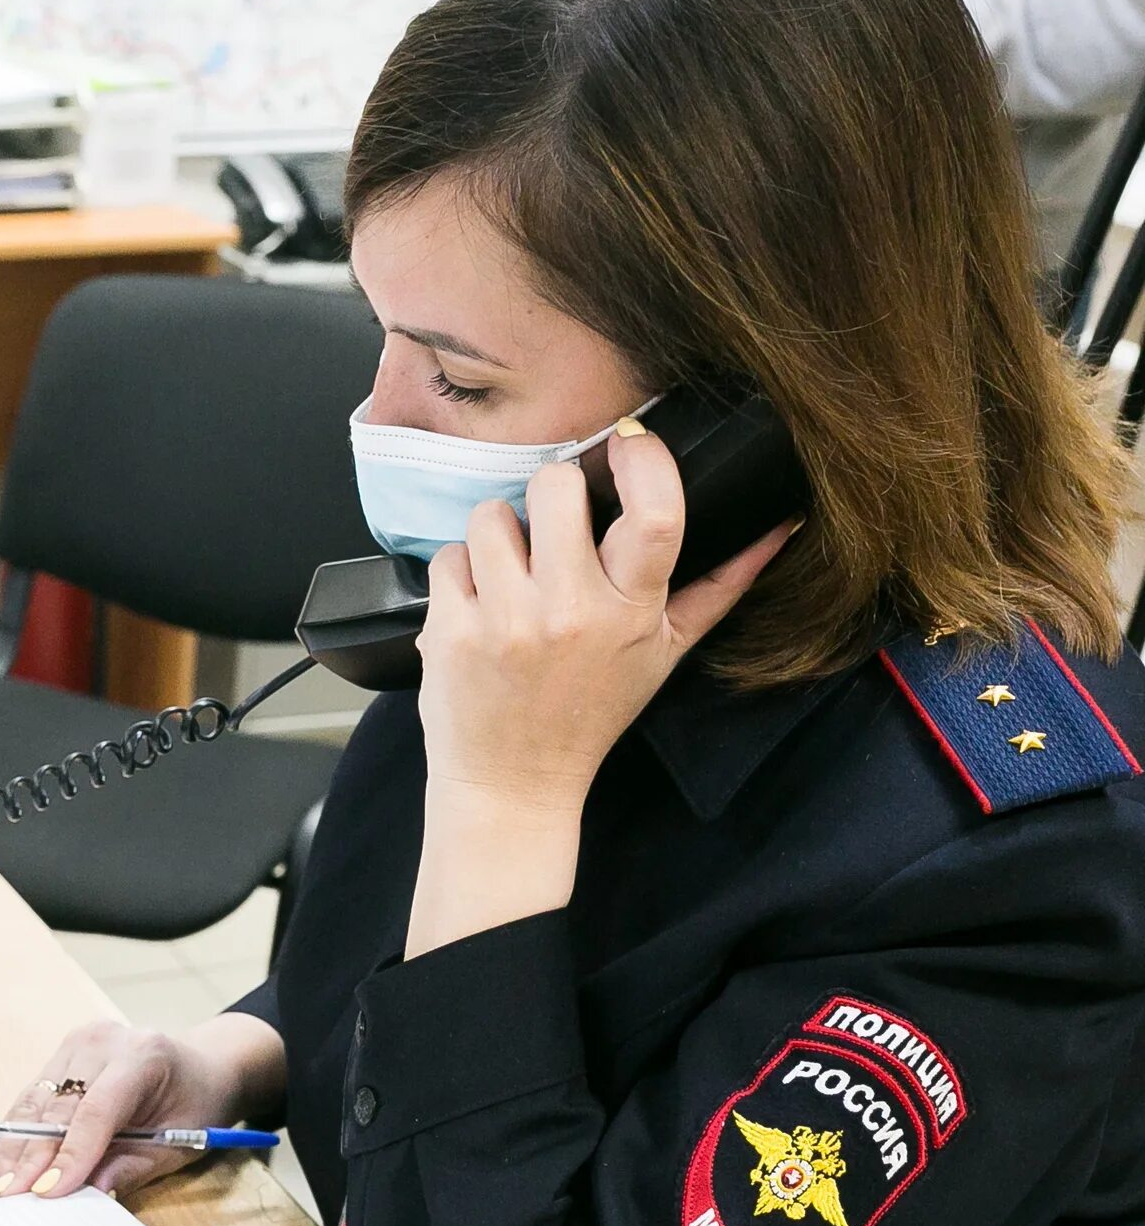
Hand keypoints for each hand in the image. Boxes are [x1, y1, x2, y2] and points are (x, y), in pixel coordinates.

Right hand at [0, 1017, 273, 1199]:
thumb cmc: (195, 1104)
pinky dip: (13, 1135)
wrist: (201, 1065)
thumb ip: (132, 1166)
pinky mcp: (60, 1056)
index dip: (69, 1154)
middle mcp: (102, 1041)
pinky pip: (32, 1099)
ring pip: (34, 1103)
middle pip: (57, 1107)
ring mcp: (76, 1044)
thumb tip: (90, 1193)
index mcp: (142, 1056)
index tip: (45, 1192)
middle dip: (28, 1158)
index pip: (96, 1110)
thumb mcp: (179, 1141)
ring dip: (10, 1149)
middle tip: (3, 1197)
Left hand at [417, 422, 794, 815]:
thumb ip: (721, 585)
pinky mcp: (451, 631)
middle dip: (550, 491)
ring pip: (491, 514)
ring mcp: (506, 621)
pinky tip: (477, 606)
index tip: (629, 442)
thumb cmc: (591, 713)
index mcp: (632, 612)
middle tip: (552, 525)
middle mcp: (571, 612)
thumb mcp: (666, 652)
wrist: (514, 783)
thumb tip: (778, 525)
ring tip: (512, 574)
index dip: (642, 459)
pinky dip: (459, 572)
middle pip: (555, 486)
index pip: (657, 514)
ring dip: (498, 534)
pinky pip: (448, 556)